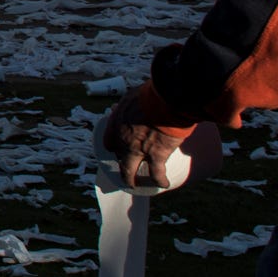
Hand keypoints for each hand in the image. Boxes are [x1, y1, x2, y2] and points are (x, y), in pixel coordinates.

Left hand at [101, 103, 220, 190]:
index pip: (108, 140)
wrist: (169, 99)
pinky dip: (160, 180)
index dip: (113, 147)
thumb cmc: (155, 92)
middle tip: (126, 169)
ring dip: (131, 179)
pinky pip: (156, 173)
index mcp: (117, 122)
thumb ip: (135, 102)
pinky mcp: (156, 154)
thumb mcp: (136, 95)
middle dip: (120, 164)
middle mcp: (123, 137)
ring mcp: (138, 148)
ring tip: (135, 184)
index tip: (117, 150)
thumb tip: (140, 102)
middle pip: (117, 156)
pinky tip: (164, 184)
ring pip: (129, 170)